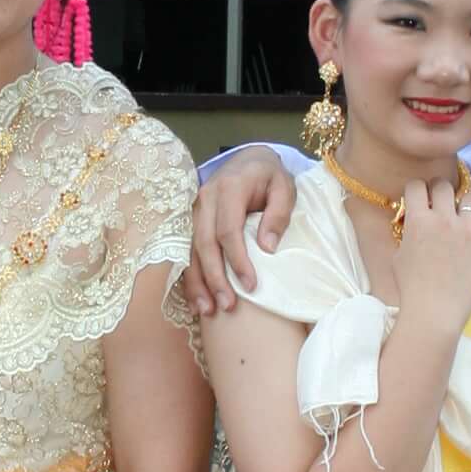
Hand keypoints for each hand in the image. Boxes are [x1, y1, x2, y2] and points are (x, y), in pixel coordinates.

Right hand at [185, 148, 292, 316]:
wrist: (247, 160)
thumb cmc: (269, 176)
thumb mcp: (284, 187)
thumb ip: (278, 214)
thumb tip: (267, 247)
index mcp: (229, 188)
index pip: (228, 229)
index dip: (237, 260)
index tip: (251, 285)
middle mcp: (205, 199)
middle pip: (204, 244)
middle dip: (215, 278)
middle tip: (228, 306)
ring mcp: (193, 210)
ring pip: (190, 250)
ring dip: (198, 283)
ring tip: (208, 310)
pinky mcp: (190, 221)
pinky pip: (185, 252)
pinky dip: (190, 277)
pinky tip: (195, 300)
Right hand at [393, 175, 470, 325]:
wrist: (434, 312)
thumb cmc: (411, 288)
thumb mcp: (399, 256)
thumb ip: (408, 234)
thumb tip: (413, 223)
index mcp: (418, 220)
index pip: (417, 185)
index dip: (417, 190)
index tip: (420, 200)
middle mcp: (444, 219)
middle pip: (444, 184)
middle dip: (440, 191)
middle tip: (441, 205)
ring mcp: (469, 230)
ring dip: (466, 206)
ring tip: (464, 221)